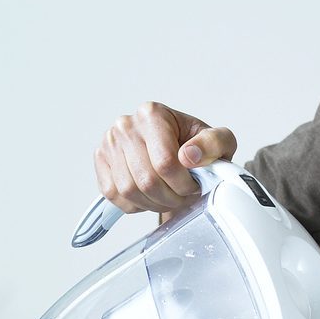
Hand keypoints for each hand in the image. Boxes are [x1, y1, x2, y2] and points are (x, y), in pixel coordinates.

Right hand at [94, 101, 236, 216]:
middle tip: (183, 196)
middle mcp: (126, 126)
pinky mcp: (101, 161)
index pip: (165, 162)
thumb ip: (213, 143)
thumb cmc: (195, 145)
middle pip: (147, 180)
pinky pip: (114, 195)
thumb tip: (189, 156)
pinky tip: (150, 195)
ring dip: (153, 203)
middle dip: (170, 197)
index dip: (183, 184)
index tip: (194, 185)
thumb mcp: (218, 140)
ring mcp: (109, 144)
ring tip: (169, 197)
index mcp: (152, 114)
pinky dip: (135, 204)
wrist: (177, 149)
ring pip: (129, 191)